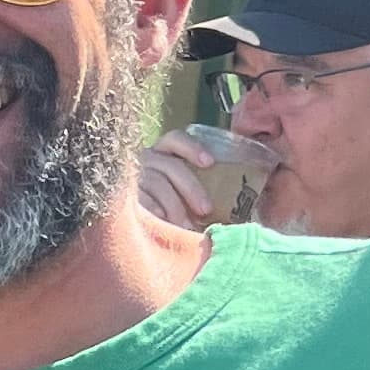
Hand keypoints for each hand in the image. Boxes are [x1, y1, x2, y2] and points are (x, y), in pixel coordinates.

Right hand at [139, 129, 273, 231]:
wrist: (129, 230)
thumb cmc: (171, 209)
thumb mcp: (186, 193)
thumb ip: (206, 188)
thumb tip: (246, 199)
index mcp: (162, 154)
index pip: (174, 139)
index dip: (192, 147)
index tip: (210, 163)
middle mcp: (144, 161)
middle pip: (169, 166)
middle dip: (190, 186)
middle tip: (207, 209)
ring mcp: (132, 178)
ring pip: (155, 184)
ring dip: (175, 206)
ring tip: (187, 225)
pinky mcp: (122, 198)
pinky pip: (139, 202)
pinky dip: (154, 212)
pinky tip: (164, 224)